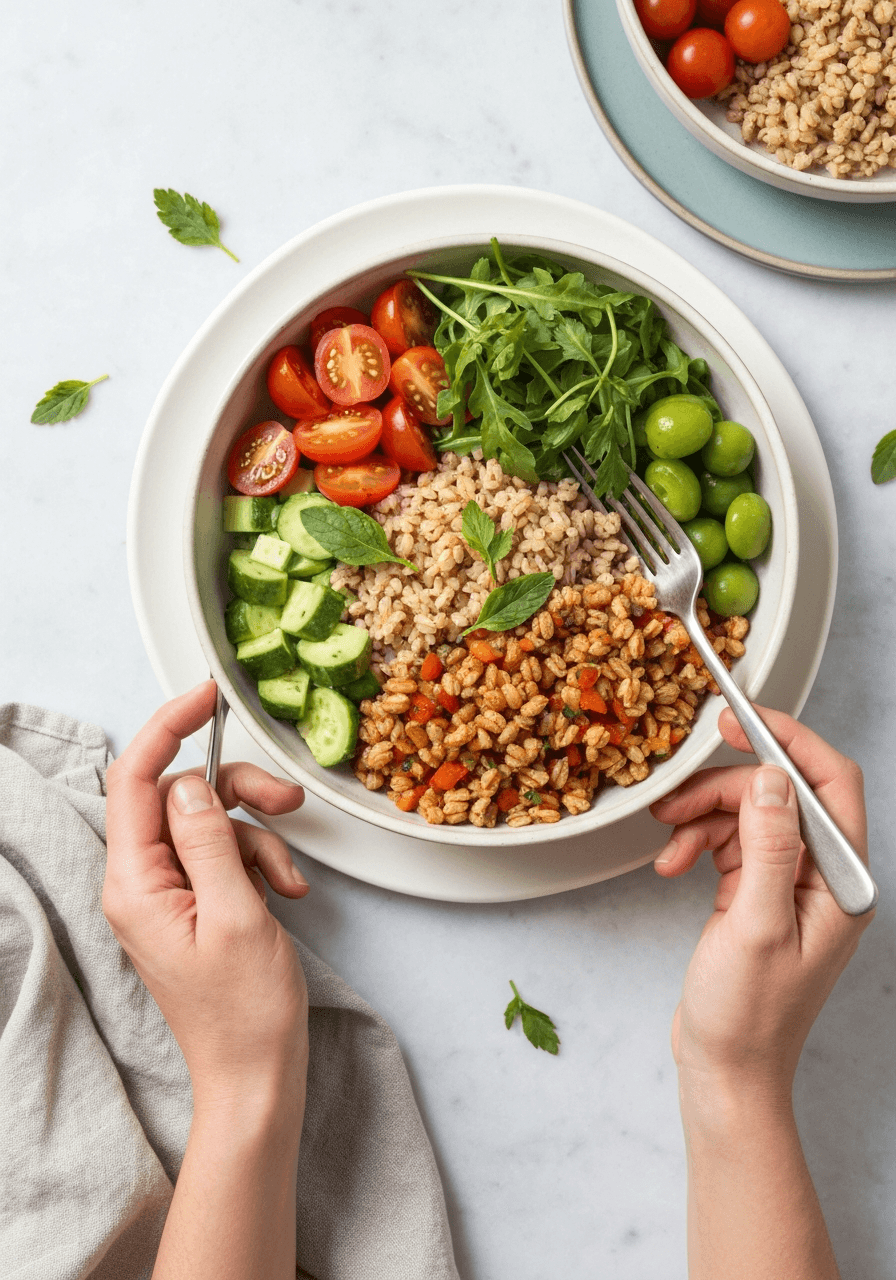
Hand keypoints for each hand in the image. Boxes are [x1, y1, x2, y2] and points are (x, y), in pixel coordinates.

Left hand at [103, 680, 309, 1109]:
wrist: (256, 1072)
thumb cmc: (244, 1013)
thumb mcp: (235, 914)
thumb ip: (208, 840)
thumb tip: (189, 781)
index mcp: (134, 885)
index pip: (135, 782)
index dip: (167, 728)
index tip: (204, 696)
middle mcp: (142, 883)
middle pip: (180, 796)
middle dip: (236, 792)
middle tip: (285, 800)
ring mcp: (169, 893)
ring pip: (210, 822)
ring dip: (258, 836)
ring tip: (288, 879)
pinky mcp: (196, 902)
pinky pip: (226, 854)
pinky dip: (261, 863)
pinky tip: (285, 894)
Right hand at [650, 705, 872, 1102]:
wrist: (725, 1069)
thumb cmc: (747, 1016)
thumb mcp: (755, 925)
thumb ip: (769, 847)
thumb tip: (775, 779)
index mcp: (841, 883)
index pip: (831, 783)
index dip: (788, 741)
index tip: (740, 720)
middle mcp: (821, 877)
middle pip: (779, 794)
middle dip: (724, 791)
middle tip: (677, 802)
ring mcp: (788, 883)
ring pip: (747, 814)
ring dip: (701, 819)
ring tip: (667, 845)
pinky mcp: (756, 891)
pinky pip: (727, 841)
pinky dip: (695, 843)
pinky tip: (671, 864)